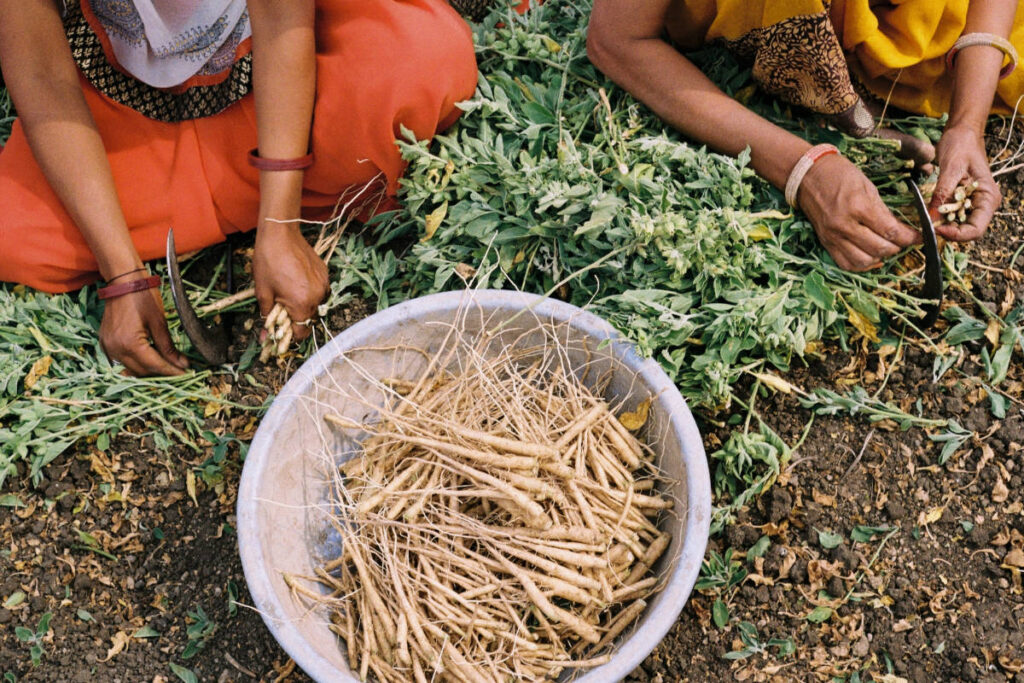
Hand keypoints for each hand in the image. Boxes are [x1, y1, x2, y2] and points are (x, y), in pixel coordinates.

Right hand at [99, 283, 188, 376]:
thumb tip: (183, 364)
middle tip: (179, 370)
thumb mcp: (159, 322)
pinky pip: (122, 361)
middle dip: (161, 372)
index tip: (186, 374)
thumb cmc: (143, 297)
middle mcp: (115, 349)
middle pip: (142, 371)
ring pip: (132, 369)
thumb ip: (169, 347)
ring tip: (167, 365)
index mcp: (129, 344)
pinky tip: (150, 358)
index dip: (172, 372)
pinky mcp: (105, 343)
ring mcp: (108, 347)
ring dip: (149, 369)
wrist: (123, 281)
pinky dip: (136, 363)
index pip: (155, 365)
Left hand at [252, 222, 327, 341]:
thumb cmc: (268, 262)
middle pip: (308, 319)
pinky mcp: (325, 274)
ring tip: (288, 292)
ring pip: (314, 305)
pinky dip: (308, 292)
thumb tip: (264, 338)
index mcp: (302, 304)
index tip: (280, 334)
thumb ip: (267, 317)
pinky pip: (318, 291)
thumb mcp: (263, 292)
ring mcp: (323, 284)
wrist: (281, 234)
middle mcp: (317, 297)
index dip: (289, 336)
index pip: (301, 332)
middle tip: (281, 310)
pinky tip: (296, 281)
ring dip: (303, 304)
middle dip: (295, 319)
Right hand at [797, 154, 920, 270]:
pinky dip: (861, 264)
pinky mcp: (825, 242)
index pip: (890, 231)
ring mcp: (833, 236)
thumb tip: (899, 229)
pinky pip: (845, 263)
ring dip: (880, 257)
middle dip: (898, 247)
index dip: (910, 237)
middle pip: (879, 248)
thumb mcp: (867, 186)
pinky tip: (870, 256)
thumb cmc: (839, 175)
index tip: (922, 236)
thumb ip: (882, 210)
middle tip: (904, 240)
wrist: (807, 176)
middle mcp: (844, 225)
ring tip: (886, 247)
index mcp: (858, 207)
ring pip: (863, 261)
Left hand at [931, 124, 999, 241]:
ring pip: (957, 225)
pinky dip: (940, 216)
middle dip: (948, 232)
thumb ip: (943, 193)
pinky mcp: (961, 200)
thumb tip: (932, 216)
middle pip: (967, 231)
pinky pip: (950, 215)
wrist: (961, 133)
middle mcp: (983, 204)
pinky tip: (929, 211)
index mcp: (988, 197)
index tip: (937, 229)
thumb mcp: (951, 168)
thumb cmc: (961, 146)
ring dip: (942, 225)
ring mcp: (972, 203)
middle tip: (927, 226)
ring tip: (927, 218)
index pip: (976, 229)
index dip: (957, 235)